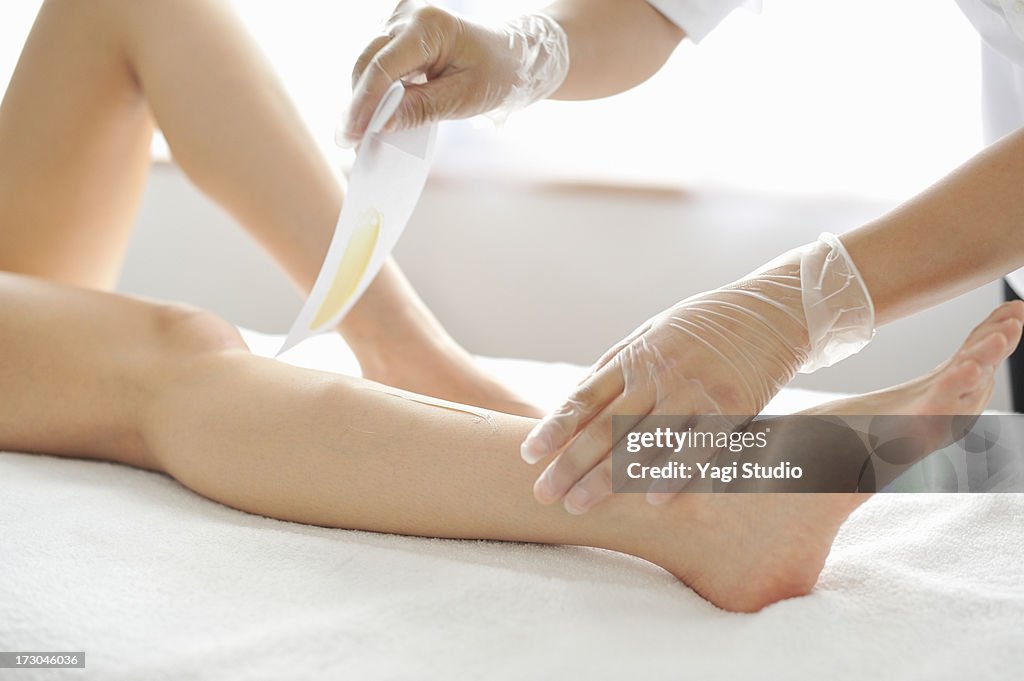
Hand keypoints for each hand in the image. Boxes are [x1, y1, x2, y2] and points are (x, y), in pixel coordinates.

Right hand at [339, 1, 568, 146]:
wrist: (512, 54)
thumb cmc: (497, 73)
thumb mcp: (463, 98)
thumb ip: (420, 109)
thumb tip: (380, 124)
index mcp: (428, 25)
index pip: (383, 67)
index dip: (364, 104)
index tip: (352, 136)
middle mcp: (408, 15)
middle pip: (368, 63)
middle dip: (357, 104)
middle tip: (348, 142)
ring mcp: (401, 21)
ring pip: (368, 63)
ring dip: (363, 98)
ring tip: (359, 135)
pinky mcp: (399, 33)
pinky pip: (379, 63)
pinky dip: (375, 90)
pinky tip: (373, 117)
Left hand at [520, 234, 874, 512]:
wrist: (771, 309)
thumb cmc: (704, 327)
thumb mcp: (653, 334)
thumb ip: (617, 367)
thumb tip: (578, 400)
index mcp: (634, 357)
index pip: (584, 398)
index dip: (555, 428)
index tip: (529, 456)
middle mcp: (658, 374)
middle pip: (604, 427)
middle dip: (570, 464)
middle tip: (542, 495)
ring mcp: (694, 390)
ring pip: (643, 442)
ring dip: (608, 478)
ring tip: (578, 505)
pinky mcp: (732, 405)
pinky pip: (698, 446)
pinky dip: (674, 473)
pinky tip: (651, 500)